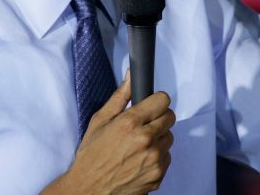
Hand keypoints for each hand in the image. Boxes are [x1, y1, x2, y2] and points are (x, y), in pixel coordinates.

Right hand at [44, 71, 174, 194]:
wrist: (89, 189)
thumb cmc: (91, 155)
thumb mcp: (100, 120)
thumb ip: (120, 96)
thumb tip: (131, 75)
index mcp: (130, 123)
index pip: (162, 100)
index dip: (156, 101)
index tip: (150, 104)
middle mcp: (145, 140)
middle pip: (169, 117)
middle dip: (158, 118)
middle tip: (142, 125)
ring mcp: (154, 159)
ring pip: (169, 137)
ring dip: (158, 138)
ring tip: (138, 144)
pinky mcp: (158, 175)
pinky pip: (167, 157)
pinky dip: (157, 156)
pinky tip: (140, 159)